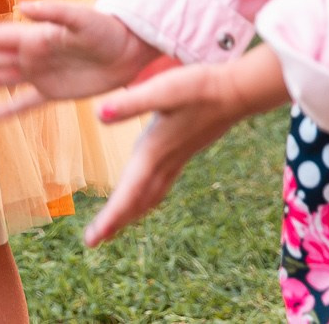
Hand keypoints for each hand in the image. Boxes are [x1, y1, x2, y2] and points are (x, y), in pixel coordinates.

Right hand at [0, 0, 158, 119]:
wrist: (131, 48)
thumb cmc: (107, 29)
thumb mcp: (81, 19)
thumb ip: (54, 13)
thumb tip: (24, 6)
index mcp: (32, 37)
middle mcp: (31, 55)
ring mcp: (41, 74)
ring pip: (0, 80)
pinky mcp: (56, 92)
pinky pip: (27, 103)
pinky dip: (9, 109)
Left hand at [79, 46, 288, 246]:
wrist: (237, 91)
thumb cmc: (199, 88)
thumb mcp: (163, 90)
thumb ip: (131, 103)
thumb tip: (99, 114)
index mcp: (153, 152)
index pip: (128, 194)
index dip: (110, 218)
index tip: (92, 240)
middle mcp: (164, 161)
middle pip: (136, 201)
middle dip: (115, 222)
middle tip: (93, 241)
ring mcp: (175, 159)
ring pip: (149, 195)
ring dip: (130, 212)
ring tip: (113, 225)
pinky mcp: (182, 151)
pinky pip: (159, 185)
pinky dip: (146, 197)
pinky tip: (143, 193)